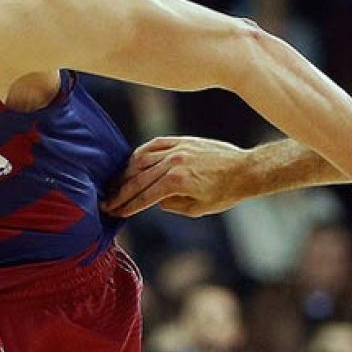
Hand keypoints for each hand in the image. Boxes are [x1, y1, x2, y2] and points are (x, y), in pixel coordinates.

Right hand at [104, 136, 248, 217]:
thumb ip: (173, 206)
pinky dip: (141, 153)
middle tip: (107, 202)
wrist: (245, 170)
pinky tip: (133, 162)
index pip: (144, 196)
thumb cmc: (225, 193)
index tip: (115, 212)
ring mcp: (177, 148)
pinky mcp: (182, 140)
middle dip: (120, 192)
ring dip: (126, 173)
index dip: (128, 206)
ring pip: (141, 159)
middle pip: (138, 178)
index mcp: (177, 182)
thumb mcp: (198, 208)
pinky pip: (154, 144)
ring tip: (117, 184)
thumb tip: (156, 201)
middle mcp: (173, 162)